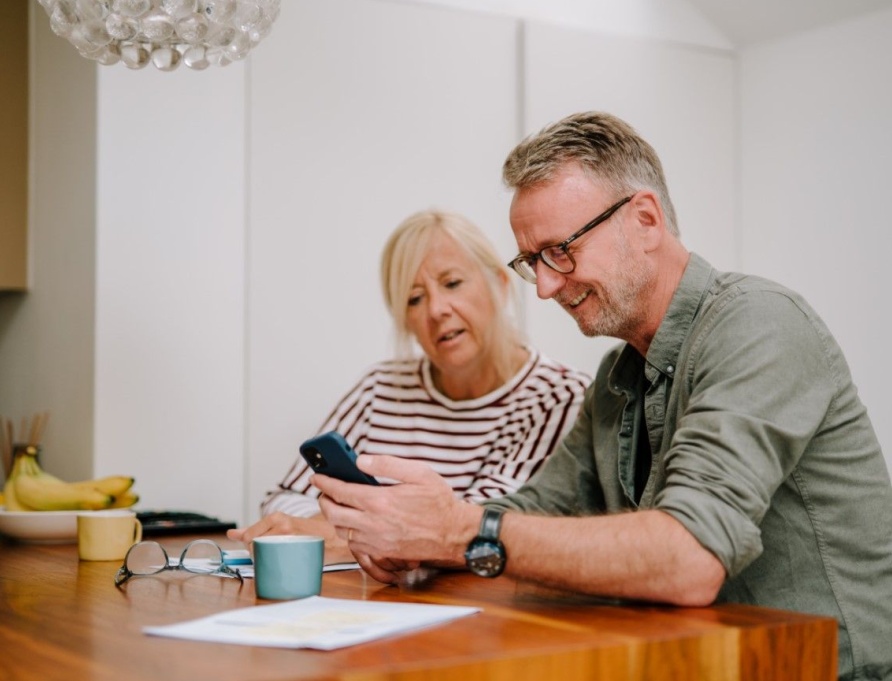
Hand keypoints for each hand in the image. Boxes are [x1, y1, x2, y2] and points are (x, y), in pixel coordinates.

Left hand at [226, 512, 353, 563]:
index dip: (250, 546)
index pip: (249, 536)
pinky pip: (278, 563)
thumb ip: (255, 529)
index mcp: (277, 518)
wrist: (331, 535)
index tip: (256, 548)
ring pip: (265, 555)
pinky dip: (276, 566)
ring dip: (266, 560)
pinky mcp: (298, 552)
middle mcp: (283, 526)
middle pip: (255, 546)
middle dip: (257, 554)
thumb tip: (231, 534)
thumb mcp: (280, 524)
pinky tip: (283, 564)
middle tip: (270, 554)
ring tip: (277, 558)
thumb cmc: (303, 530)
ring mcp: (290, 539)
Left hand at [313, 454, 480, 579]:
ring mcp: (376, 541)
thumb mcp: (418, 472)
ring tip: (338, 505)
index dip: (324, 482)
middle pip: (333, 513)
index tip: (316, 476)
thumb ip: (387, 464)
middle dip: (324, 500)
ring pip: (341, 530)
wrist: (454, 533)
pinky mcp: (382, 552)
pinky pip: (354, 544)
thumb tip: (361, 460)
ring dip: (334, 517)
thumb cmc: (439, 502)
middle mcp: (373, 523)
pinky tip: (354, 523)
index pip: (340, 491)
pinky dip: (348, 532)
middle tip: (325, 491)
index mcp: (380, 501)